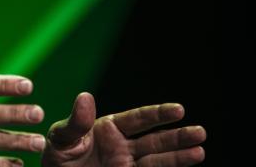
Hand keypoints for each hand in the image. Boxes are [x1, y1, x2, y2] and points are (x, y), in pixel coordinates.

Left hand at [41, 93, 205, 166]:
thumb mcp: (61, 139)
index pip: (138, 119)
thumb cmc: (56, 160)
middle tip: (200, 132)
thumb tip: (86, 96)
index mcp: (108, 129)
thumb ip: (75, 123)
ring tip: (200, 151)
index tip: (178, 110)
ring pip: (158, 161)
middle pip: (154, 140)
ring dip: (179, 157)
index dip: (158, 114)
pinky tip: (186, 164)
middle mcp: (122, 147)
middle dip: (177, 137)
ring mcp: (127, 166)